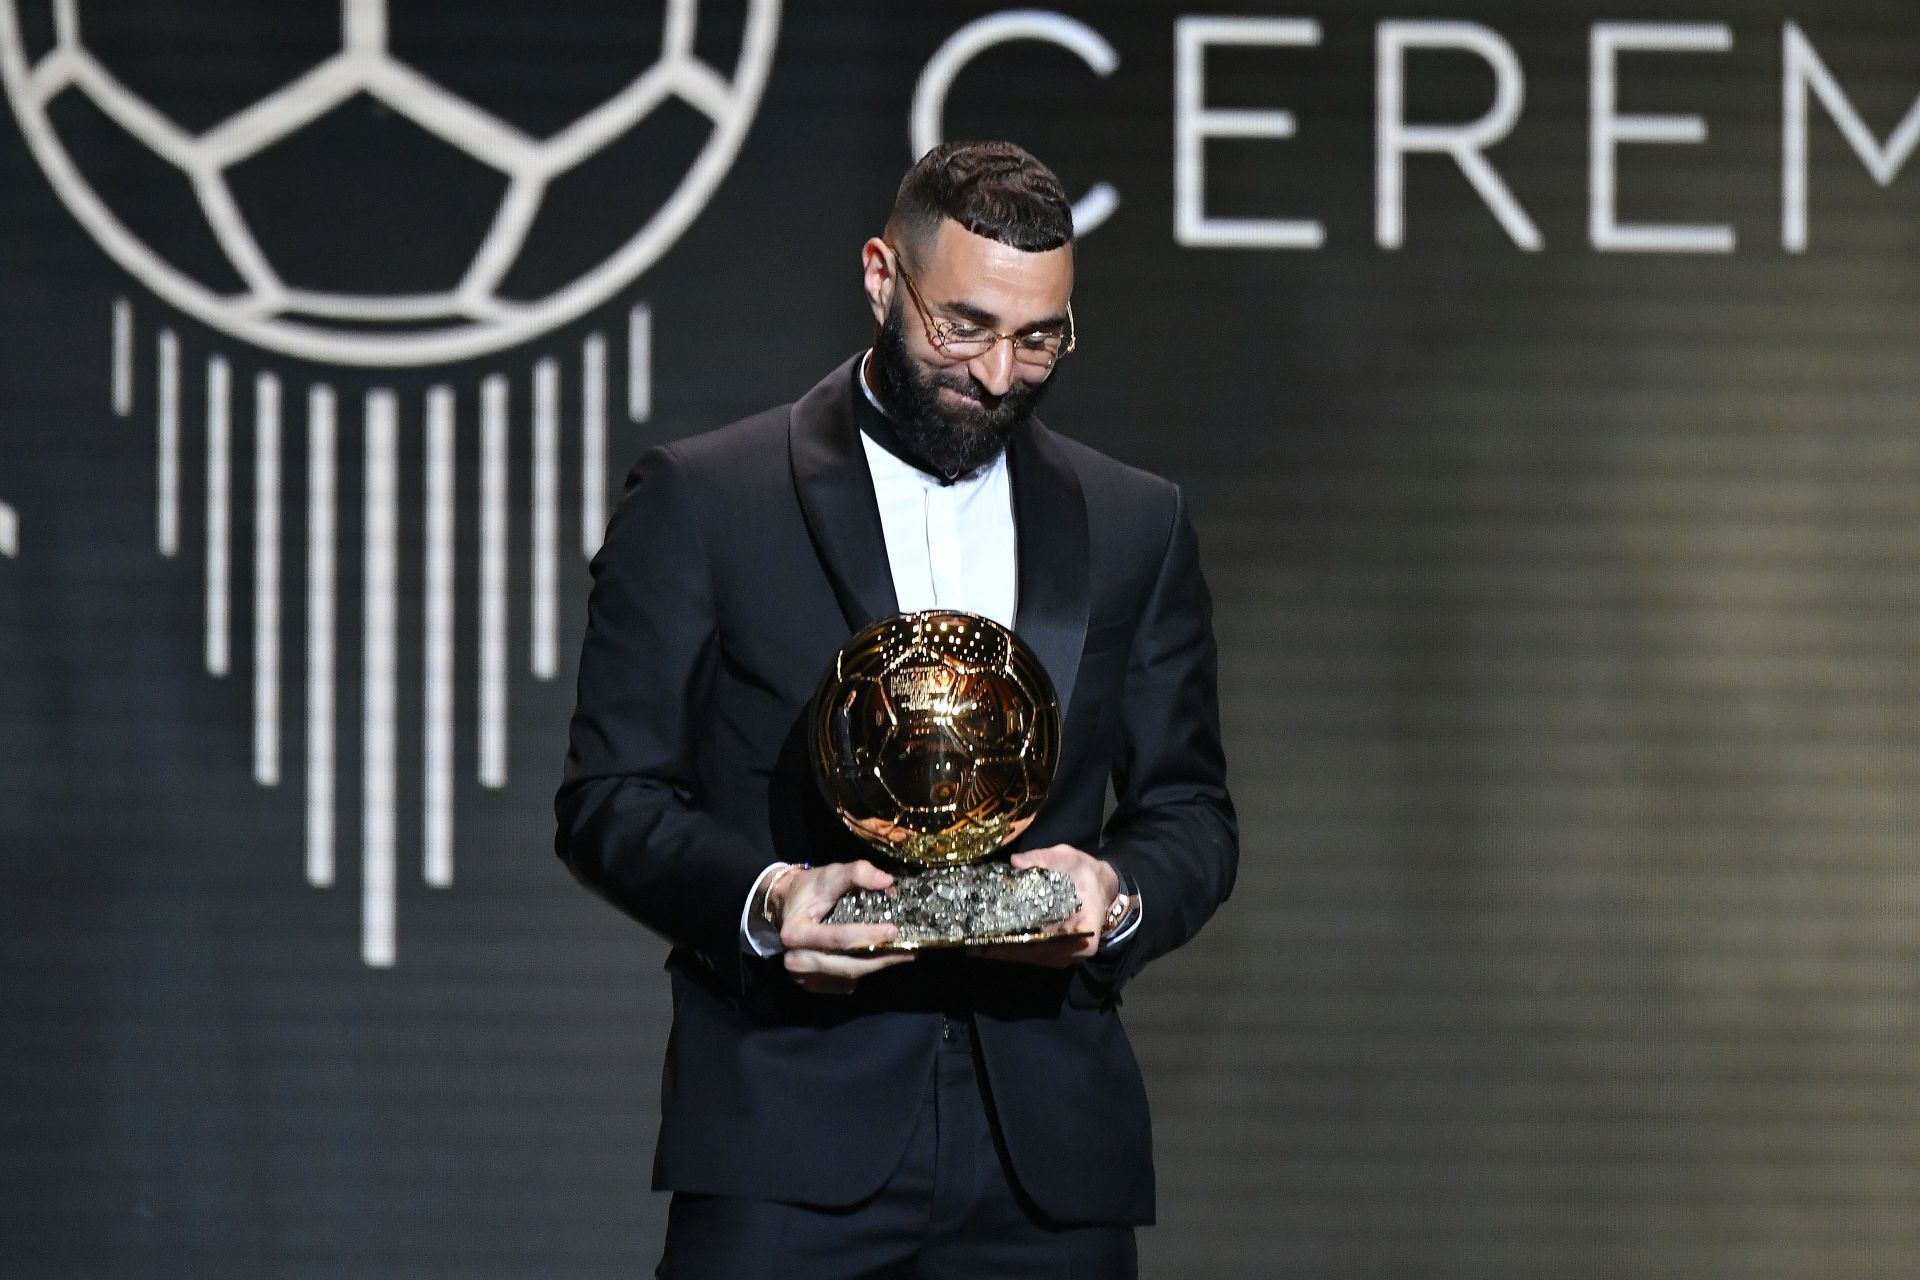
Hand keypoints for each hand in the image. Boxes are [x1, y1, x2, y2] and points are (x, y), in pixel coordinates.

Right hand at [771, 860, 916, 994]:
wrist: (784, 905)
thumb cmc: (809, 890)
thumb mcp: (830, 874)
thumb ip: (857, 873)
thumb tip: (887, 881)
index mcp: (796, 933)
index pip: (838, 939)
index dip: (868, 936)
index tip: (894, 931)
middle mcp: (795, 959)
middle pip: (847, 965)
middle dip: (880, 959)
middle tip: (909, 951)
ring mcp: (802, 976)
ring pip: (848, 976)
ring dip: (876, 967)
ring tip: (901, 955)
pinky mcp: (811, 984)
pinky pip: (844, 983)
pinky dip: (862, 972)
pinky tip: (876, 959)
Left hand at [968, 845, 1117, 967]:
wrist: (1098, 885)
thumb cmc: (1083, 871)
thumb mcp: (1067, 857)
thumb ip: (1042, 858)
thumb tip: (1015, 861)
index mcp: (1089, 923)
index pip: (1066, 941)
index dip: (1036, 943)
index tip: (1009, 939)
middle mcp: (1079, 946)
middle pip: (1043, 954)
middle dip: (1010, 950)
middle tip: (979, 945)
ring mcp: (1067, 953)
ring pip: (1035, 958)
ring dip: (1008, 954)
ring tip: (978, 947)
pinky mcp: (1056, 952)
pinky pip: (1034, 955)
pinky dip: (1013, 951)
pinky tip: (991, 946)